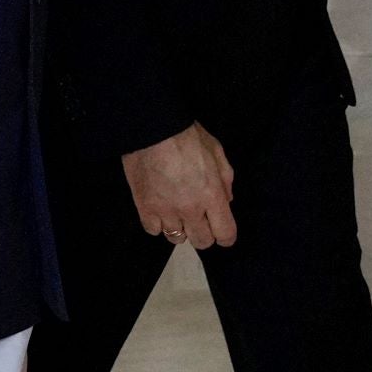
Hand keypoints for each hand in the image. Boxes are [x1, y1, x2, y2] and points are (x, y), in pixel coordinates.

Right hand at [123, 123, 237, 251]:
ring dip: (180, 229)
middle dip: (205, 234)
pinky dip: (158, 224)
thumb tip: (227, 200)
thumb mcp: (216, 151)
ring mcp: (166, 211)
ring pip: (176, 238)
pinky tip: (159, 211)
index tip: (222, 231)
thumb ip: (225, 179)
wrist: (151, 129)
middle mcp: (190, 209)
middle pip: (202, 241)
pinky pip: (154, 230)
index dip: (226, 236)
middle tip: (200, 221)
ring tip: (177, 214)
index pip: (225, 234)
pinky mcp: (144, 208)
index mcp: (212, 195)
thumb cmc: (186, 136)